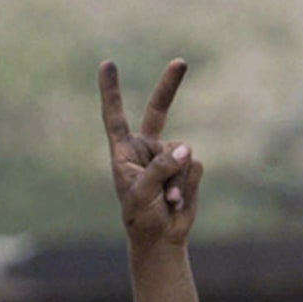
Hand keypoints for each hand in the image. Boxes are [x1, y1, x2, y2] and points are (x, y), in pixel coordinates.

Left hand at [99, 58, 203, 248]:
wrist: (161, 239)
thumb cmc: (141, 218)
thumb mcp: (141, 194)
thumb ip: (160, 169)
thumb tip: (186, 149)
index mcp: (124, 152)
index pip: (115, 116)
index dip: (111, 91)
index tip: (107, 63)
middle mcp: (147, 148)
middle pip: (159, 110)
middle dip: (170, 86)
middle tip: (181, 62)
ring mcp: (168, 156)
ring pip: (183, 152)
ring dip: (178, 178)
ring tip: (167, 200)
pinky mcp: (187, 168)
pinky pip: (195, 166)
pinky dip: (188, 184)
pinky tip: (177, 201)